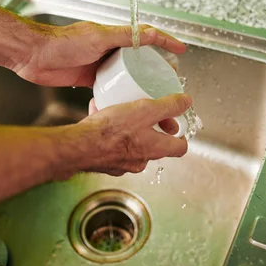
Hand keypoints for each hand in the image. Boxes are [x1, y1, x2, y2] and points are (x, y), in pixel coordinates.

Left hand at [15, 22, 185, 86]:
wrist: (34, 56)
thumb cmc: (62, 43)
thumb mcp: (98, 37)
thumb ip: (124, 36)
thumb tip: (150, 34)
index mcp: (114, 37)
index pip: (146, 37)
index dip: (165, 43)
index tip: (181, 51)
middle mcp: (109, 50)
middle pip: (139, 62)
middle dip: (156, 75)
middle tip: (169, 87)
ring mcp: (100, 66)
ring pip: (126, 78)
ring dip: (139, 89)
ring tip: (152, 103)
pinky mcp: (89, 80)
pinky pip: (110, 89)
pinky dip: (119, 96)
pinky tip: (126, 107)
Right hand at [70, 93, 190, 175]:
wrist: (79, 146)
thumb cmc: (111, 131)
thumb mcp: (145, 110)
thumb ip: (167, 106)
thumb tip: (186, 102)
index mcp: (155, 149)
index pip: (180, 148)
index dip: (181, 136)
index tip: (176, 126)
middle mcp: (140, 160)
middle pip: (154, 145)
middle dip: (151, 128)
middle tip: (146, 113)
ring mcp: (121, 163)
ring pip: (131, 144)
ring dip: (128, 128)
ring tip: (119, 110)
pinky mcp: (104, 162)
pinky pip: (111, 144)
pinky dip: (109, 132)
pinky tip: (99, 115)